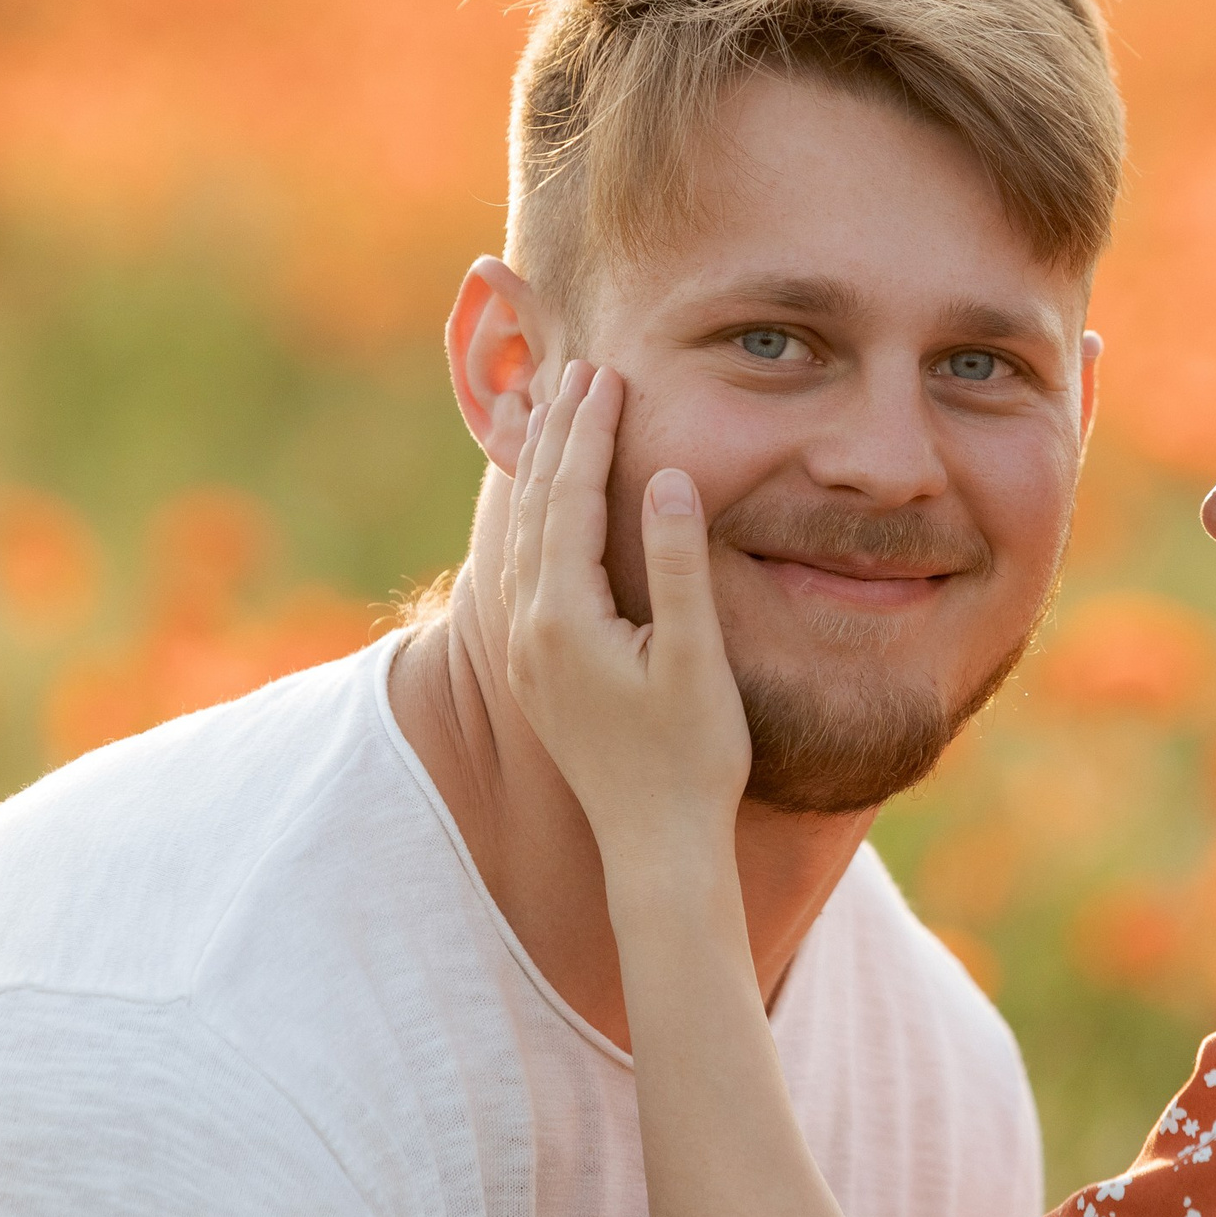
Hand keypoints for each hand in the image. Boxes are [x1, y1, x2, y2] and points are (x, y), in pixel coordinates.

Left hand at [502, 360, 752, 874]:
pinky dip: (531, 519)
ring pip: (519, 536)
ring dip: (536, 471)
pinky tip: (543, 504)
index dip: (589, 434)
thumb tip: (669, 478)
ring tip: (549, 414)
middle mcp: (529, 628)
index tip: (607, 376)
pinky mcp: (536, 670)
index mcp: (564, 618)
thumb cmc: (691, 758)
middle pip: (534, 508)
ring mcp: (526, 651)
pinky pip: (519, 568)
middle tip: (575, 371)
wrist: (655, 846)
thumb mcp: (696, 660)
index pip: (571, 499)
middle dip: (555, 435)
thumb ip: (678, 566)